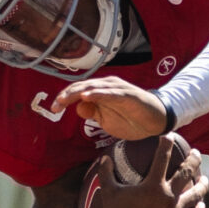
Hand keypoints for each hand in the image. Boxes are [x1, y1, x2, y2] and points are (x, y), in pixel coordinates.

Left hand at [54, 74, 169, 138]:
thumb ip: (92, 112)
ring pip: (94, 87)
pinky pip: (111, 93)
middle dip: (67, 95)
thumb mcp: (106, 119)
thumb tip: (78, 107)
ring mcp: (117, 89)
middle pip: (82, 87)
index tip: (53, 108)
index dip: (64, 98)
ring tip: (65, 98)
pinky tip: (88, 96)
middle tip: (55, 105)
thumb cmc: (131, 118)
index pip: (78, 91)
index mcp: (100, 91)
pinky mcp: (128, 95)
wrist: (155, 121)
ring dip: (78, 92)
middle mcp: (107, 86)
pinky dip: (98, 93)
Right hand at [87, 135, 207, 207]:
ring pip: (197, 194)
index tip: (169, 135)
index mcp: (152, 186)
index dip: (166, 144)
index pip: (162, 157)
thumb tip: (103, 157)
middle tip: (196, 153)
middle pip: (187, 172)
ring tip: (205, 179)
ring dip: (203, 184)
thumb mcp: (108, 193)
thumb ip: (106, 173)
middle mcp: (167, 196)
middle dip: (194, 160)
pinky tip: (200, 205)